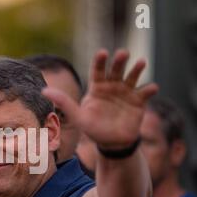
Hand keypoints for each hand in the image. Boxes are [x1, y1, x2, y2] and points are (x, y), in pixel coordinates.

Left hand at [43, 49, 157, 149]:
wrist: (112, 143)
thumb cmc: (93, 129)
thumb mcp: (78, 117)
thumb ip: (64, 103)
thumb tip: (44, 90)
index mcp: (97, 87)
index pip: (98, 71)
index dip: (100, 61)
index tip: (102, 53)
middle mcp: (113, 86)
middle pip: (116, 70)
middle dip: (119, 61)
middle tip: (123, 53)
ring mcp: (127, 93)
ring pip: (132, 77)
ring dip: (137, 69)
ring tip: (140, 63)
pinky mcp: (139, 102)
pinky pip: (145, 93)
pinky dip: (149, 89)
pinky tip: (152, 88)